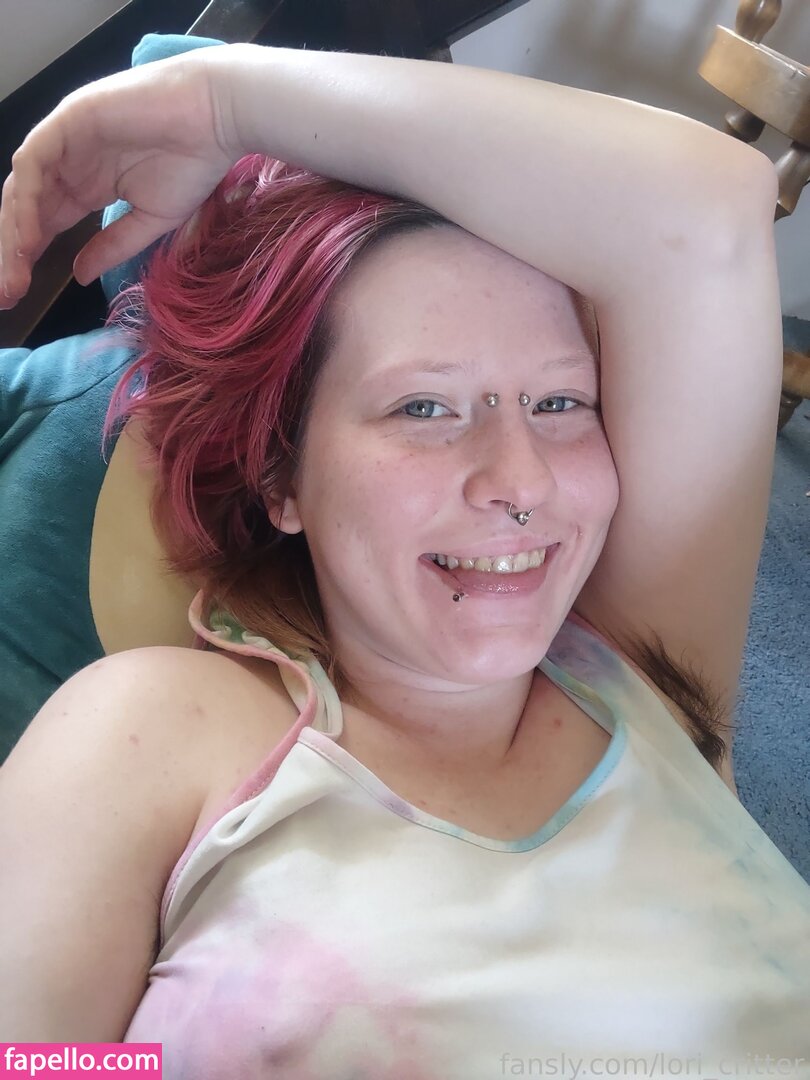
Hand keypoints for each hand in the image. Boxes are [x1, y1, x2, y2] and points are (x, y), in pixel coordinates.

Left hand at [0, 48, 238, 308]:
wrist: (215, 119)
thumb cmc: (193, 163)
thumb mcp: (150, 220)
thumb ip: (113, 246)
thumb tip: (78, 276)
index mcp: (86, 186)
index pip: (44, 223)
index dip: (27, 257)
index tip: (19, 295)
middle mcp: (68, 164)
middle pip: (26, 210)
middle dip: (13, 252)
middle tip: (8, 293)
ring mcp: (64, 140)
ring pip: (22, 189)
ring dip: (15, 231)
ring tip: (16, 269)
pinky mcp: (67, 119)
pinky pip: (33, 162)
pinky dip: (26, 199)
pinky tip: (28, 234)